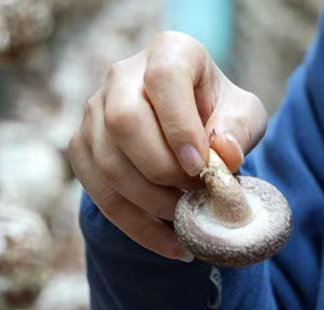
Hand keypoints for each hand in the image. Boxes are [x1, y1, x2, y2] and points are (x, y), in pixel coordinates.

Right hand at [67, 31, 266, 259]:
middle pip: (124, 121)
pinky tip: (170, 244)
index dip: (179, 124)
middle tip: (192, 195)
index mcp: (168, 52)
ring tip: (186, 219)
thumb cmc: (217, 118)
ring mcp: (93, 111)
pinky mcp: (80, 146)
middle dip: (160, 169)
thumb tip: (222, 153)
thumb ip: (239, 129)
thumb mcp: (243, 115)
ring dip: (149, 202)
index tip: (199, 166)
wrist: (185, 132)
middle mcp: (122, 75)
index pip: (164, 78)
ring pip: (107, 162)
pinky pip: (99, 193)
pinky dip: (136, 226)